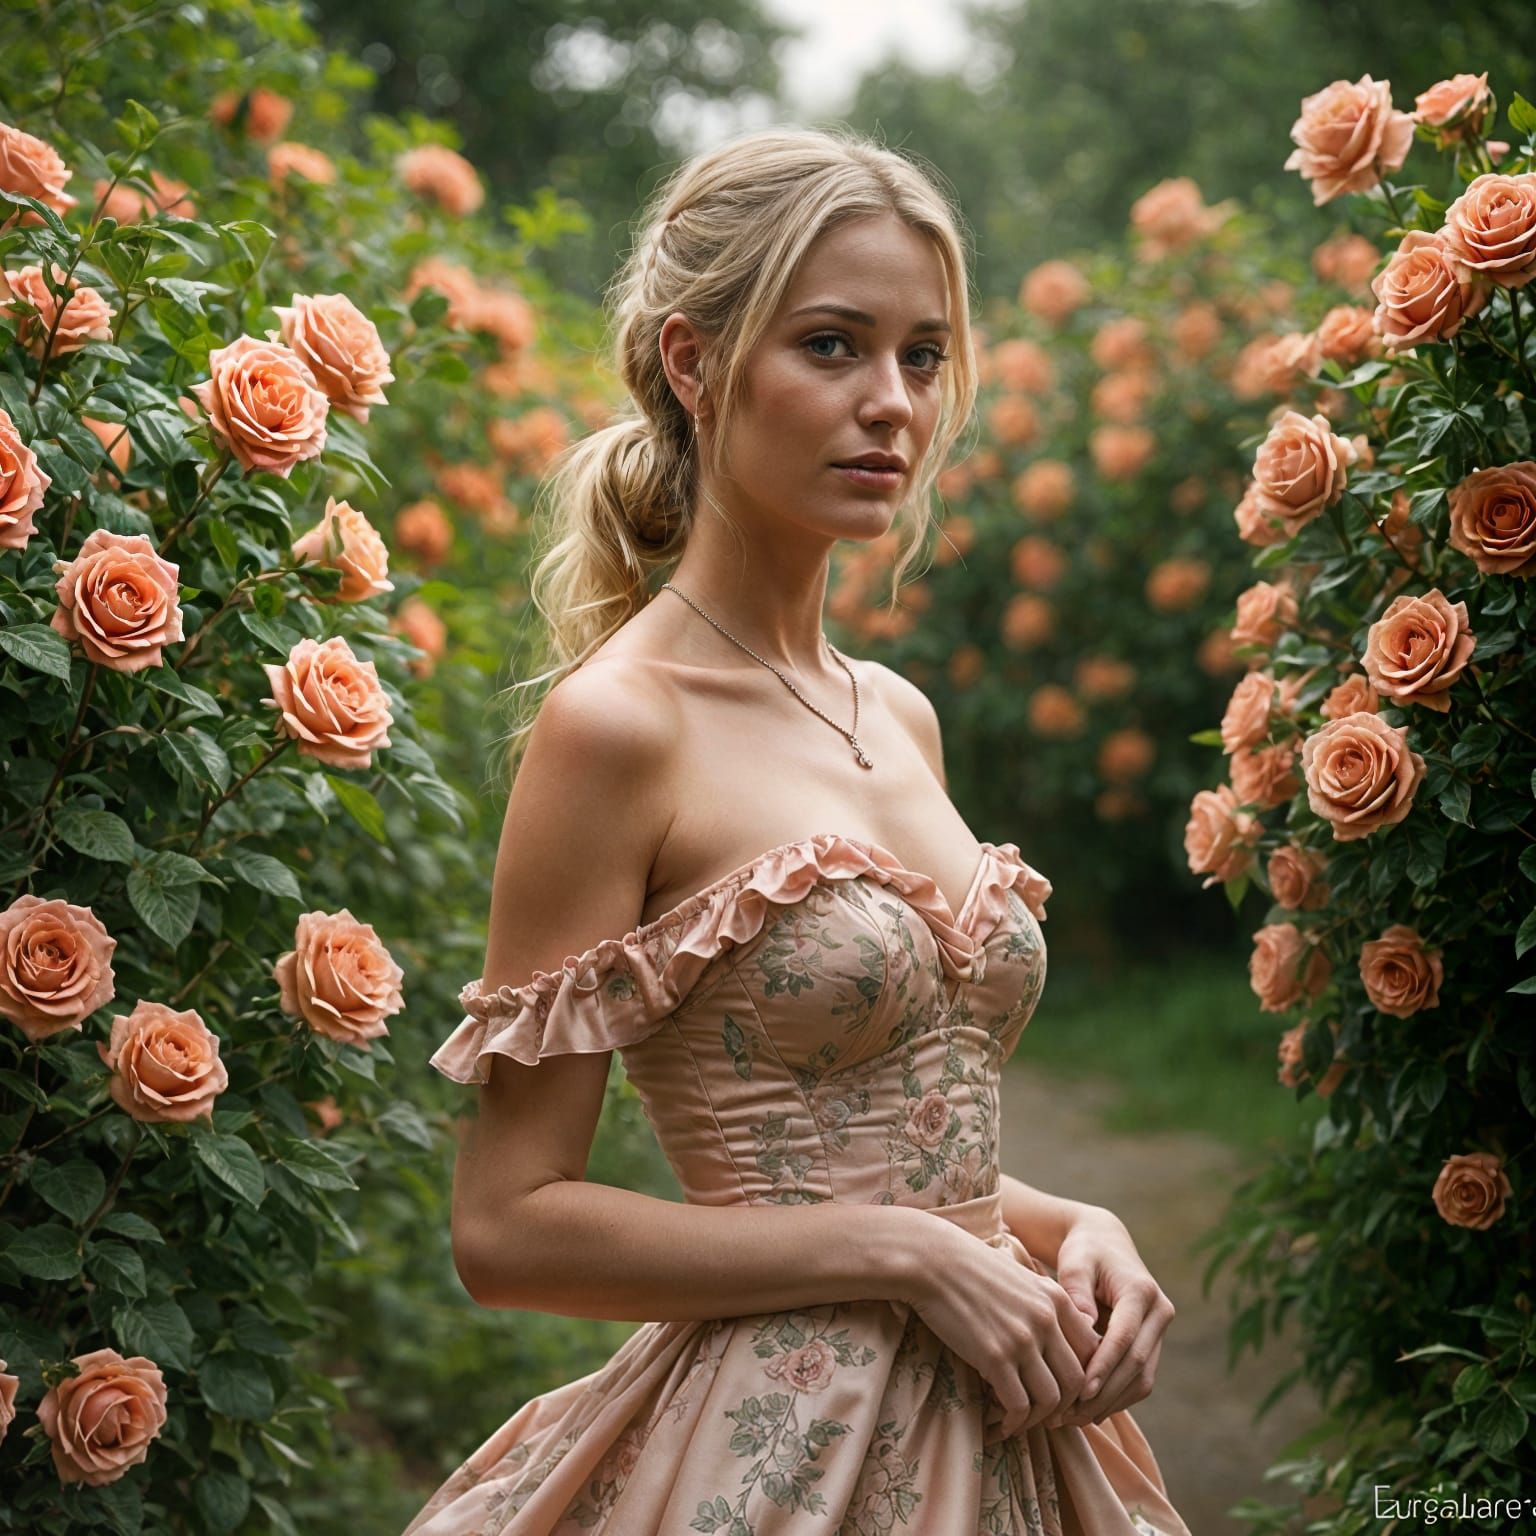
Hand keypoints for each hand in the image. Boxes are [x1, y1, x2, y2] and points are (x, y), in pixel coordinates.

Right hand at [899, 1213, 1100, 1439]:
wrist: (931, 1261)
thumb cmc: (971, 1268)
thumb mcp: (1020, 1278)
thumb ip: (1045, 1305)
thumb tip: (1060, 1339)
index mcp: (1056, 1299)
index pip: (1092, 1351)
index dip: (1085, 1378)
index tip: (1067, 1392)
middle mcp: (1046, 1320)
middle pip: (1078, 1381)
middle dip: (1066, 1407)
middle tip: (1047, 1416)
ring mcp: (1021, 1339)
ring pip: (1051, 1399)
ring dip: (1039, 1419)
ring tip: (1022, 1421)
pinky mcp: (994, 1356)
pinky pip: (1018, 1404)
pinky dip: (1013, 1422)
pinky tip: (1001, 1424)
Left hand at [1039, 1207, 1175, 1428]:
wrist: (1105, 1243)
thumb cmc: (1084, 1251)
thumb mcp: (1075, 1262)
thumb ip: (1077, 1292)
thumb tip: (1085, 1329)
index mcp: (1142, 1291)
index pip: (1125, 1338)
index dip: (1104, 1367)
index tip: (1080, 1392)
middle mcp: (1160, 1312)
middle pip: (1137, 1365)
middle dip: (1104, 1394)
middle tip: (1069, 1414)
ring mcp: (1160, 1330)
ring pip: (1143, 1379)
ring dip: (1111, 1403)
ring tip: (1074, 1418)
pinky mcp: (1154, 1344)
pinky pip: (1141, 1379)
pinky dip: (1117, 1398)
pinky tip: (1088, 1410)